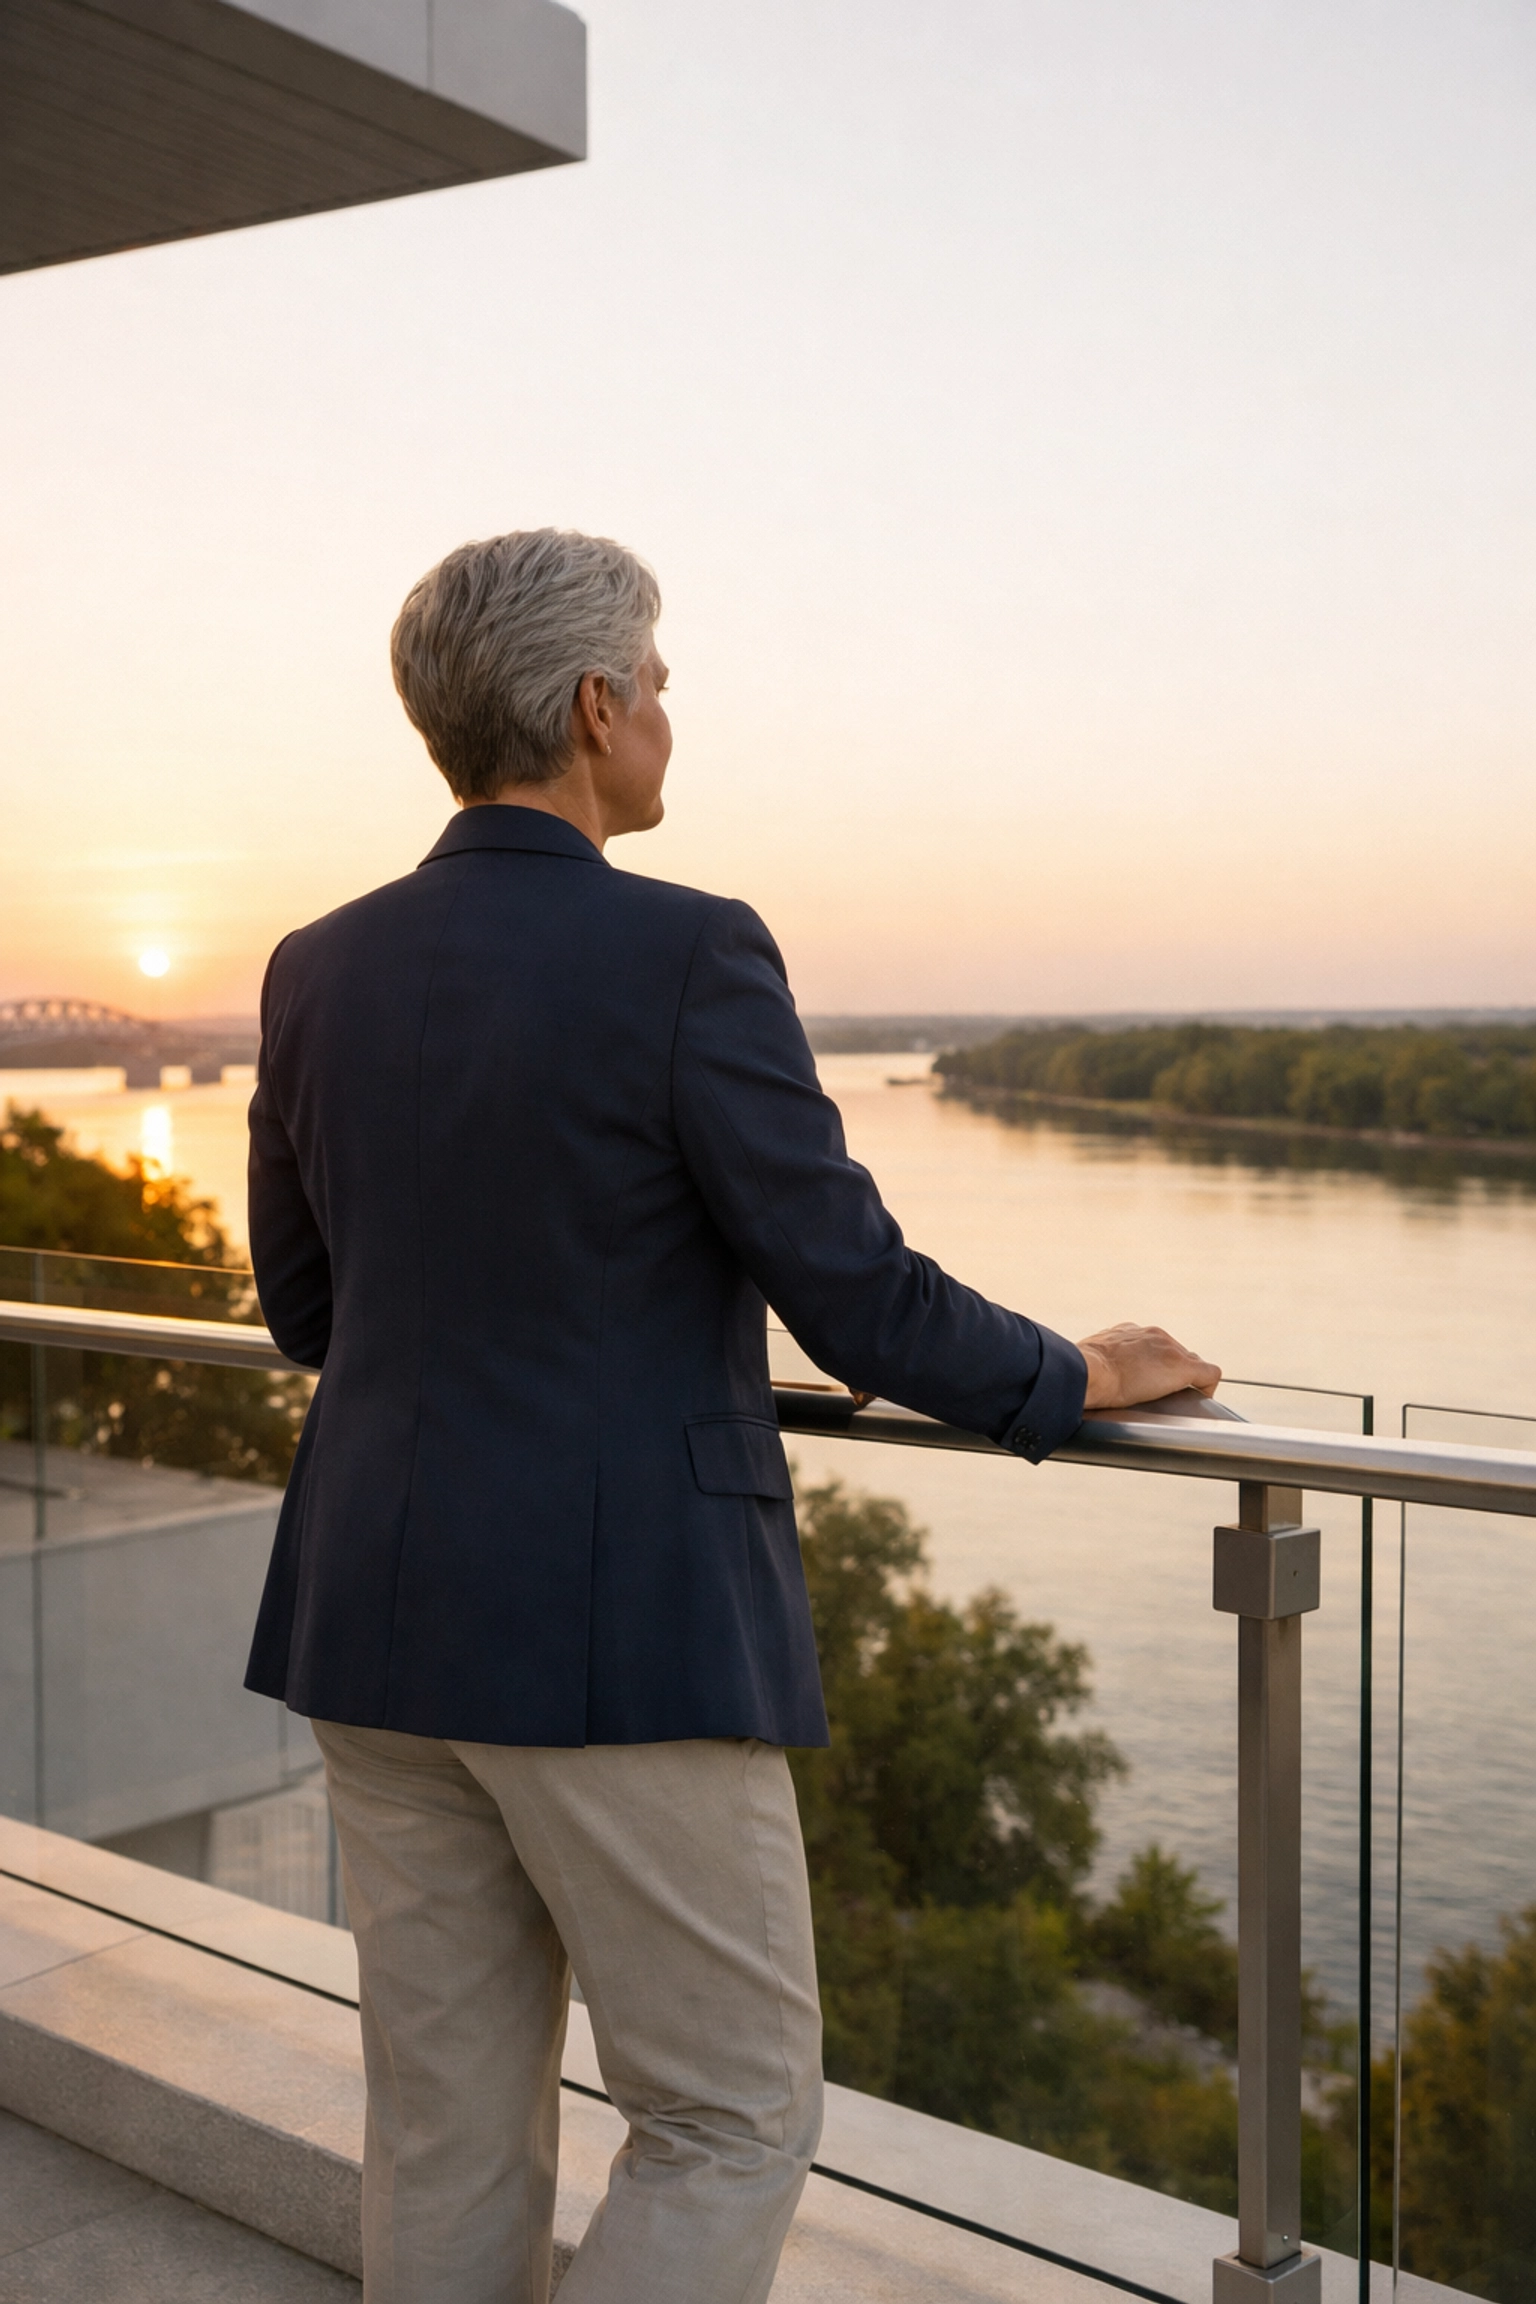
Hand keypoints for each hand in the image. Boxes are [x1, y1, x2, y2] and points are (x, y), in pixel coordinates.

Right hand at [1076, 1322, 1221, 1412]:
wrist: (1088, 1371)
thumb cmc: (1080, 1373)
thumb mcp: (1086, 1361)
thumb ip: (1095, 1365)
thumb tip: (1087, 1384)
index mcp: (1128, 1332)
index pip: (1152, 1346)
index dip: (1152, 1366)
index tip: (1143, 1382)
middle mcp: (1152, 1335)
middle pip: (1175, 1353)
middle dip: (1170, 1373)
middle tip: (1158, 1396)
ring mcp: (1169, 1349)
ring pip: (1191, 1363)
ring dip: (1185, 1381)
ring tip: (1175, 1401)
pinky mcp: (1182, 1366)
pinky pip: (1208, 1374)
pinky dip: (1207, 1388)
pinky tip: (1199, 1401)